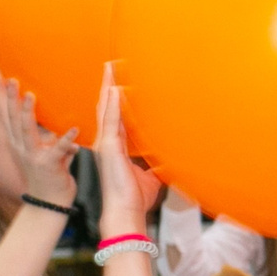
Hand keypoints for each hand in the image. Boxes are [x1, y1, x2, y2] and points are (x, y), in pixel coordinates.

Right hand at [0, 72, 78, 208]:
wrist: (49, 203)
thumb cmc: (48, 175)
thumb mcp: (43, 151)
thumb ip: (48, 136)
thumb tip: (55, 123)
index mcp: (17, 141)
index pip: (5, 113)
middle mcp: (20, 147)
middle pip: (11, 118)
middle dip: (9, 97)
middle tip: (10, 78)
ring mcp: (33, 156)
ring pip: (26, 130)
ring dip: (28, 112)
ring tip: (30, 95)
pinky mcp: (49, 166)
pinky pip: (58, 150)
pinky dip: (66, 139)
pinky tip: (73, 130)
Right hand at [91, 68, 161, 232]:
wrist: (126, 211)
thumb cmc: (135, 197)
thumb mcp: (151, 175)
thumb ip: (156, 163)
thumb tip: (170, 159)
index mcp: (117, 146)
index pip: (116, 115)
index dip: (116, 97)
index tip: (119, 80)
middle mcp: (109, 141)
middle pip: (107, 106)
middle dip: (109, 84)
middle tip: (110, 63)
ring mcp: (107, 143)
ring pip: (106, 108)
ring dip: (109, 87)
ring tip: (109, 67)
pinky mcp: (109, 148)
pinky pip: (111, 121)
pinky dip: (113, 104)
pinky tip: (114, 89)